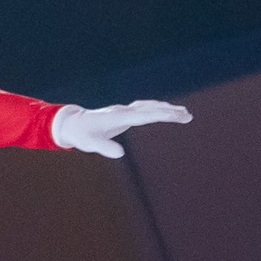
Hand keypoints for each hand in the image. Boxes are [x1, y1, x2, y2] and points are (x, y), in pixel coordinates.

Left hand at [51, 99, 191, 158]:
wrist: (72, 123)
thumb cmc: (81, 134)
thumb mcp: (90, 144)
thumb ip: (105, 148)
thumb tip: (121, 154)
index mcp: (119, 117)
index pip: (145, 115)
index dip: (162, 115)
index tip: (177, 115)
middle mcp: (124, 111)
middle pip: (151, 108)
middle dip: (170, 111)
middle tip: (188, 115)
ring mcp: (124, 111)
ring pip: (149, 106)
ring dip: (166, 109)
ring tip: (184, 113)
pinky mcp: (123, 113)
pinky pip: (145, 109)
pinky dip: (157, 109)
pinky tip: (164, 111)